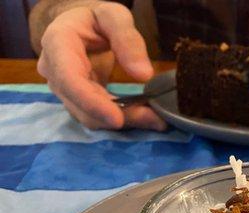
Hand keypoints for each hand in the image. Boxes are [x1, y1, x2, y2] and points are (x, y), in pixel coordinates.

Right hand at [37, 2, 165, 130]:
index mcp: (58, 44)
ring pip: (90, 117)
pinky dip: (122, 118)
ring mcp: (63, 90)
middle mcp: (54, 71)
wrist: (79, 26)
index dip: (91, 103)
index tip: (117, 119)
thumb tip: (143, 75)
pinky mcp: (77, 102)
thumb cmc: (95, 19)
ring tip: (155, 119)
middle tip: (156, 120)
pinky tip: (145, 116)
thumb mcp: (114, 16)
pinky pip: (97, 117)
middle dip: (119, 116)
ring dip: (124, 121)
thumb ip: (128, 39)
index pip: (69, 79)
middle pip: (82, 105)